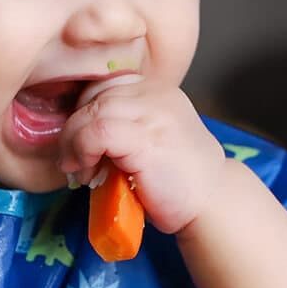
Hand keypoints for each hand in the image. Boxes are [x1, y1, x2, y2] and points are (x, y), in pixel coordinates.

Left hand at [58, 75, 227, 233]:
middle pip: (94, 96)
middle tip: (74, 160)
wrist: (212, 203)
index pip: (104, 85)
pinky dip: (82, 151)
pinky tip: (87, 171)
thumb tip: (74, 132)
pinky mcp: (146, 137)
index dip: (83, 113)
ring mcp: (153, 113)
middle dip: (74, 128)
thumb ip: (123, 125)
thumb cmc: (177, 179)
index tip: (80, 143)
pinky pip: (97, 132)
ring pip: (91, 111)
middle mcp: (156, 94)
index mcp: (157, 90)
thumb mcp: (150, 139)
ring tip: (80, 170)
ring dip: (73, 143)